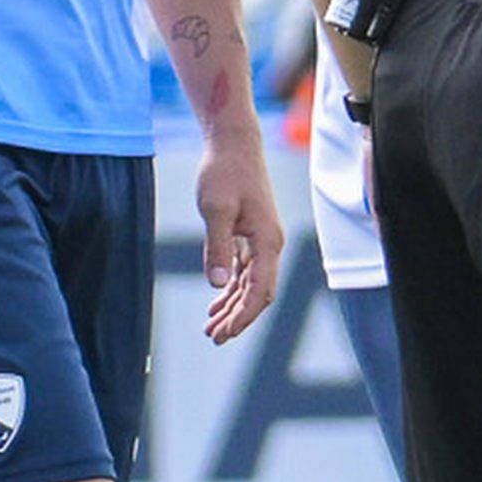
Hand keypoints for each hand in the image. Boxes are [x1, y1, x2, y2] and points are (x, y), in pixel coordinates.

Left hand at [192, 128, 280, 344]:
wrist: (233, 144)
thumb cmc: (224, 173)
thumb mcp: (216, 210)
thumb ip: (217, 248)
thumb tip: (217, 285)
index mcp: (267, 241)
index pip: (260, 291)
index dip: (243, 316)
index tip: (224, 333)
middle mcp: (270, 244)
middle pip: (259, 293)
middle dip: (238, 318)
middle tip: (214, 338)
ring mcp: (261, 240)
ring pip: (251, 284)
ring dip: (233, 306)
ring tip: (212, 326)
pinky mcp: (250, 233)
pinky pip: (244, 270)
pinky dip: (231, 287)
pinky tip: (217, 300)